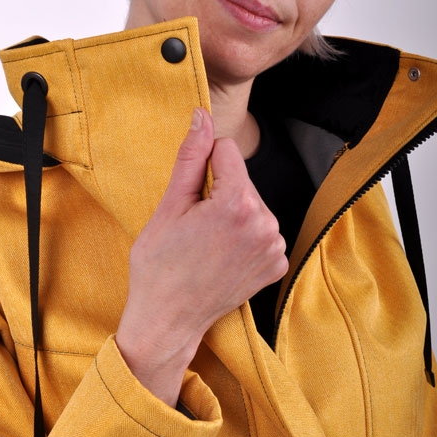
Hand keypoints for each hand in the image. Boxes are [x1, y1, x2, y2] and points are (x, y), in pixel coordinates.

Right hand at [116, 108, 287, 405]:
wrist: (167, 320)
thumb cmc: (158, 265)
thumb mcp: (168, 206)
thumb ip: (190, 157)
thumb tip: (202, 116)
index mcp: (237, 204)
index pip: (226, 150)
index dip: (202, 168)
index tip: (189, 199)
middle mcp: (265, 223)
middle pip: (241, 178)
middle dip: (219, 192)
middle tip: (194, 228)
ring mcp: (275, 247)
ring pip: (252, 203)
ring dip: (232, 214)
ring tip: (207, 244)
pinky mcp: (277, 264)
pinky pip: (262, 230)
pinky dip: (244, 237)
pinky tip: (223, 256)